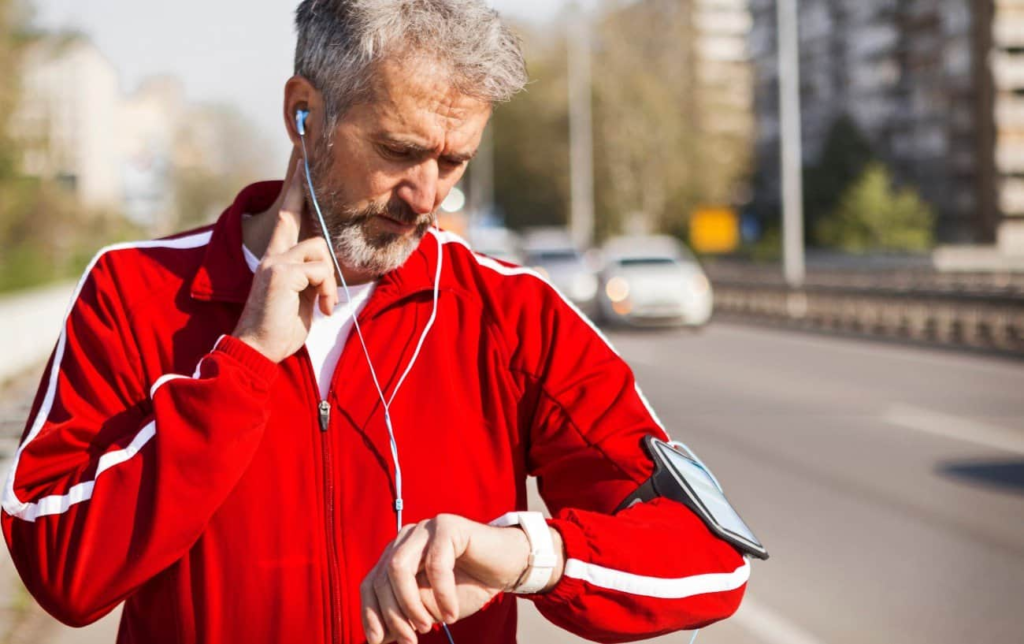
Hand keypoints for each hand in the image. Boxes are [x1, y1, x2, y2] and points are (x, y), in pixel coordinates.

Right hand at [232, 164, 337, 362]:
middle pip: (290, 215)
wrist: (259, 348)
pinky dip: (327, 289)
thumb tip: (326, 267)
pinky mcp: (281, 272)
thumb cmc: (280, 328)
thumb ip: (309, 278)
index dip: (293, 195)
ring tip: (325, 302)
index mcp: (275, 260)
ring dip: (330, 279)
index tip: (300, 169)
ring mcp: (274, 262)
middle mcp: (271, 256)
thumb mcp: (300, 298)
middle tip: (304, 160)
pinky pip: (320, 270)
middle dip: (298, 190)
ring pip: (319, 249)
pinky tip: (322, 308)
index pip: (284, 220)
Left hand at [360, 514, 564, 643]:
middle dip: (393, 615)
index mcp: (398, 554)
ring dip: (410, 604)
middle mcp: (407, 537)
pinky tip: (451, 613)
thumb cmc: (469, 586)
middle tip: (410, 640)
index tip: (378, 641)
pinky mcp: (448, 526)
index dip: (370, 613)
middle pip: (382, 578)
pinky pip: (435, 564)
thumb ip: (406, 615)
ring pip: (399, 568)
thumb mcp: (432, 607)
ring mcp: (426, 528)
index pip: (370, 583)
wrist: (507, 567)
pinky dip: (441, 594)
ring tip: (427, 627)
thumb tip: (378, 636)